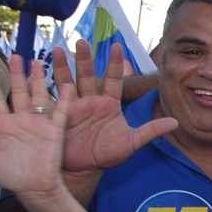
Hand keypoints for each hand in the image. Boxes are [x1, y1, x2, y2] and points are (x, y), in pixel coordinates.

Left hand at [0, 58, 70, 201]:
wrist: (36, 188)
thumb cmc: (12, 177)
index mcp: (5, 127)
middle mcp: (22, 122)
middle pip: (19, 93)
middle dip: (16, 75)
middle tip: (15, 57)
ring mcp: (39, 124)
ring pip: (38, 97)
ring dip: (38, 81)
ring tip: (36, 64)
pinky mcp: (55, 130)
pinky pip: (60, 112)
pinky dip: (62, 99)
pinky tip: (64, 85)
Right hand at [53, 41, 177, 175]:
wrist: (84, 170)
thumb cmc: (108, 155)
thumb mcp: (131, 143)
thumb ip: (151, 131)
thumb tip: (176, 122)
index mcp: (109, 103)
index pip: (114, 79)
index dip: (116, 64)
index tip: (118, 46)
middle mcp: (90, 101)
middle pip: (88, 76)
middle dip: (85, 59)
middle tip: (82, 42)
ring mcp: (72, 106)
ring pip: (67, 82)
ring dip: (62, 67)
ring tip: (58, 50)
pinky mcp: (56, 116)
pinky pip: (50, 98)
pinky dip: (43, 86)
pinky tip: (36, 71)